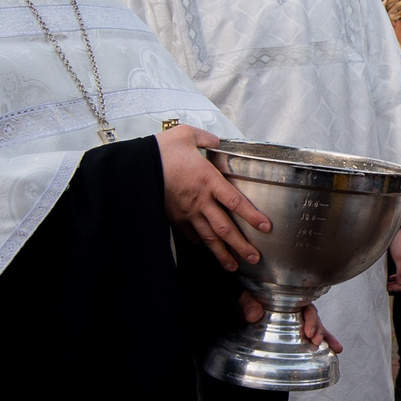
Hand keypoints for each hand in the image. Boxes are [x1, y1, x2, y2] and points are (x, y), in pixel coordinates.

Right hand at [157, 125, 268, 269]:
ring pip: (208, 237)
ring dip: (222, 253)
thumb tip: (216, 141)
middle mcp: (200, 200)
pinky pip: (189, 233)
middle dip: (241, 245)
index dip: (252, 216)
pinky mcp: (173, 217)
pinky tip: (204, 247)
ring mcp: (186, 212)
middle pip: (225, 228)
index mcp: (208, 180)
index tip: (265, 227)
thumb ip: (206, 139)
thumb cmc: (160, 151)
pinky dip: (199, 242)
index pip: (236, 202)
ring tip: (233, 265)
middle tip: (254, 258)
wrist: (135, 167)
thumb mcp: (186, 135)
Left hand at [242, 293, 341, 355]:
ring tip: (334, 348)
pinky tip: (335, 351)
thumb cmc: (248, 302)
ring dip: (326, 338)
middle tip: (316, 341)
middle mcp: (298, 311)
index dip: (310, 319)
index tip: (308, 332)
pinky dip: (326, 343)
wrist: (244, 312)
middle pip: (314, 319)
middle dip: (318, 331)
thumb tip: (253, 315)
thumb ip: (249, 304)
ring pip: (317, 329)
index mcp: (289, 302)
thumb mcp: (246, 300)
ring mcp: (299, 323)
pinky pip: (314, 337)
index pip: (306, 307)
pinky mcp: (298, 334)